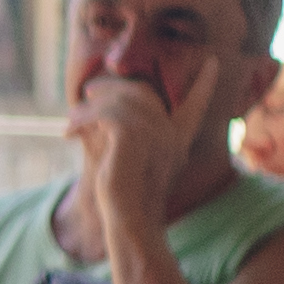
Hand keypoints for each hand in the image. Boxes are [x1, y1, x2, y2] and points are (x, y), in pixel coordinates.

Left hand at [67, 54, 193, 211]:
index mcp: (177, 140)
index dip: (205, 85)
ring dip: (90, 107)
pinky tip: (69, 134)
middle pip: (145, 93)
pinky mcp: (133, 138)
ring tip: (70, 119)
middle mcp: (172, 134)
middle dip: (114, 87)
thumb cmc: (122, 196)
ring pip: (122, 101)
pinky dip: (83, 119)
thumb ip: (120, 133)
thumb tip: (97, 104)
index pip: (196, 105)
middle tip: (88, 91)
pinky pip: (107, 114)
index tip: (213, 63)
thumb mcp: (125, 159)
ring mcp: (157, 135)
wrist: (126, 220)